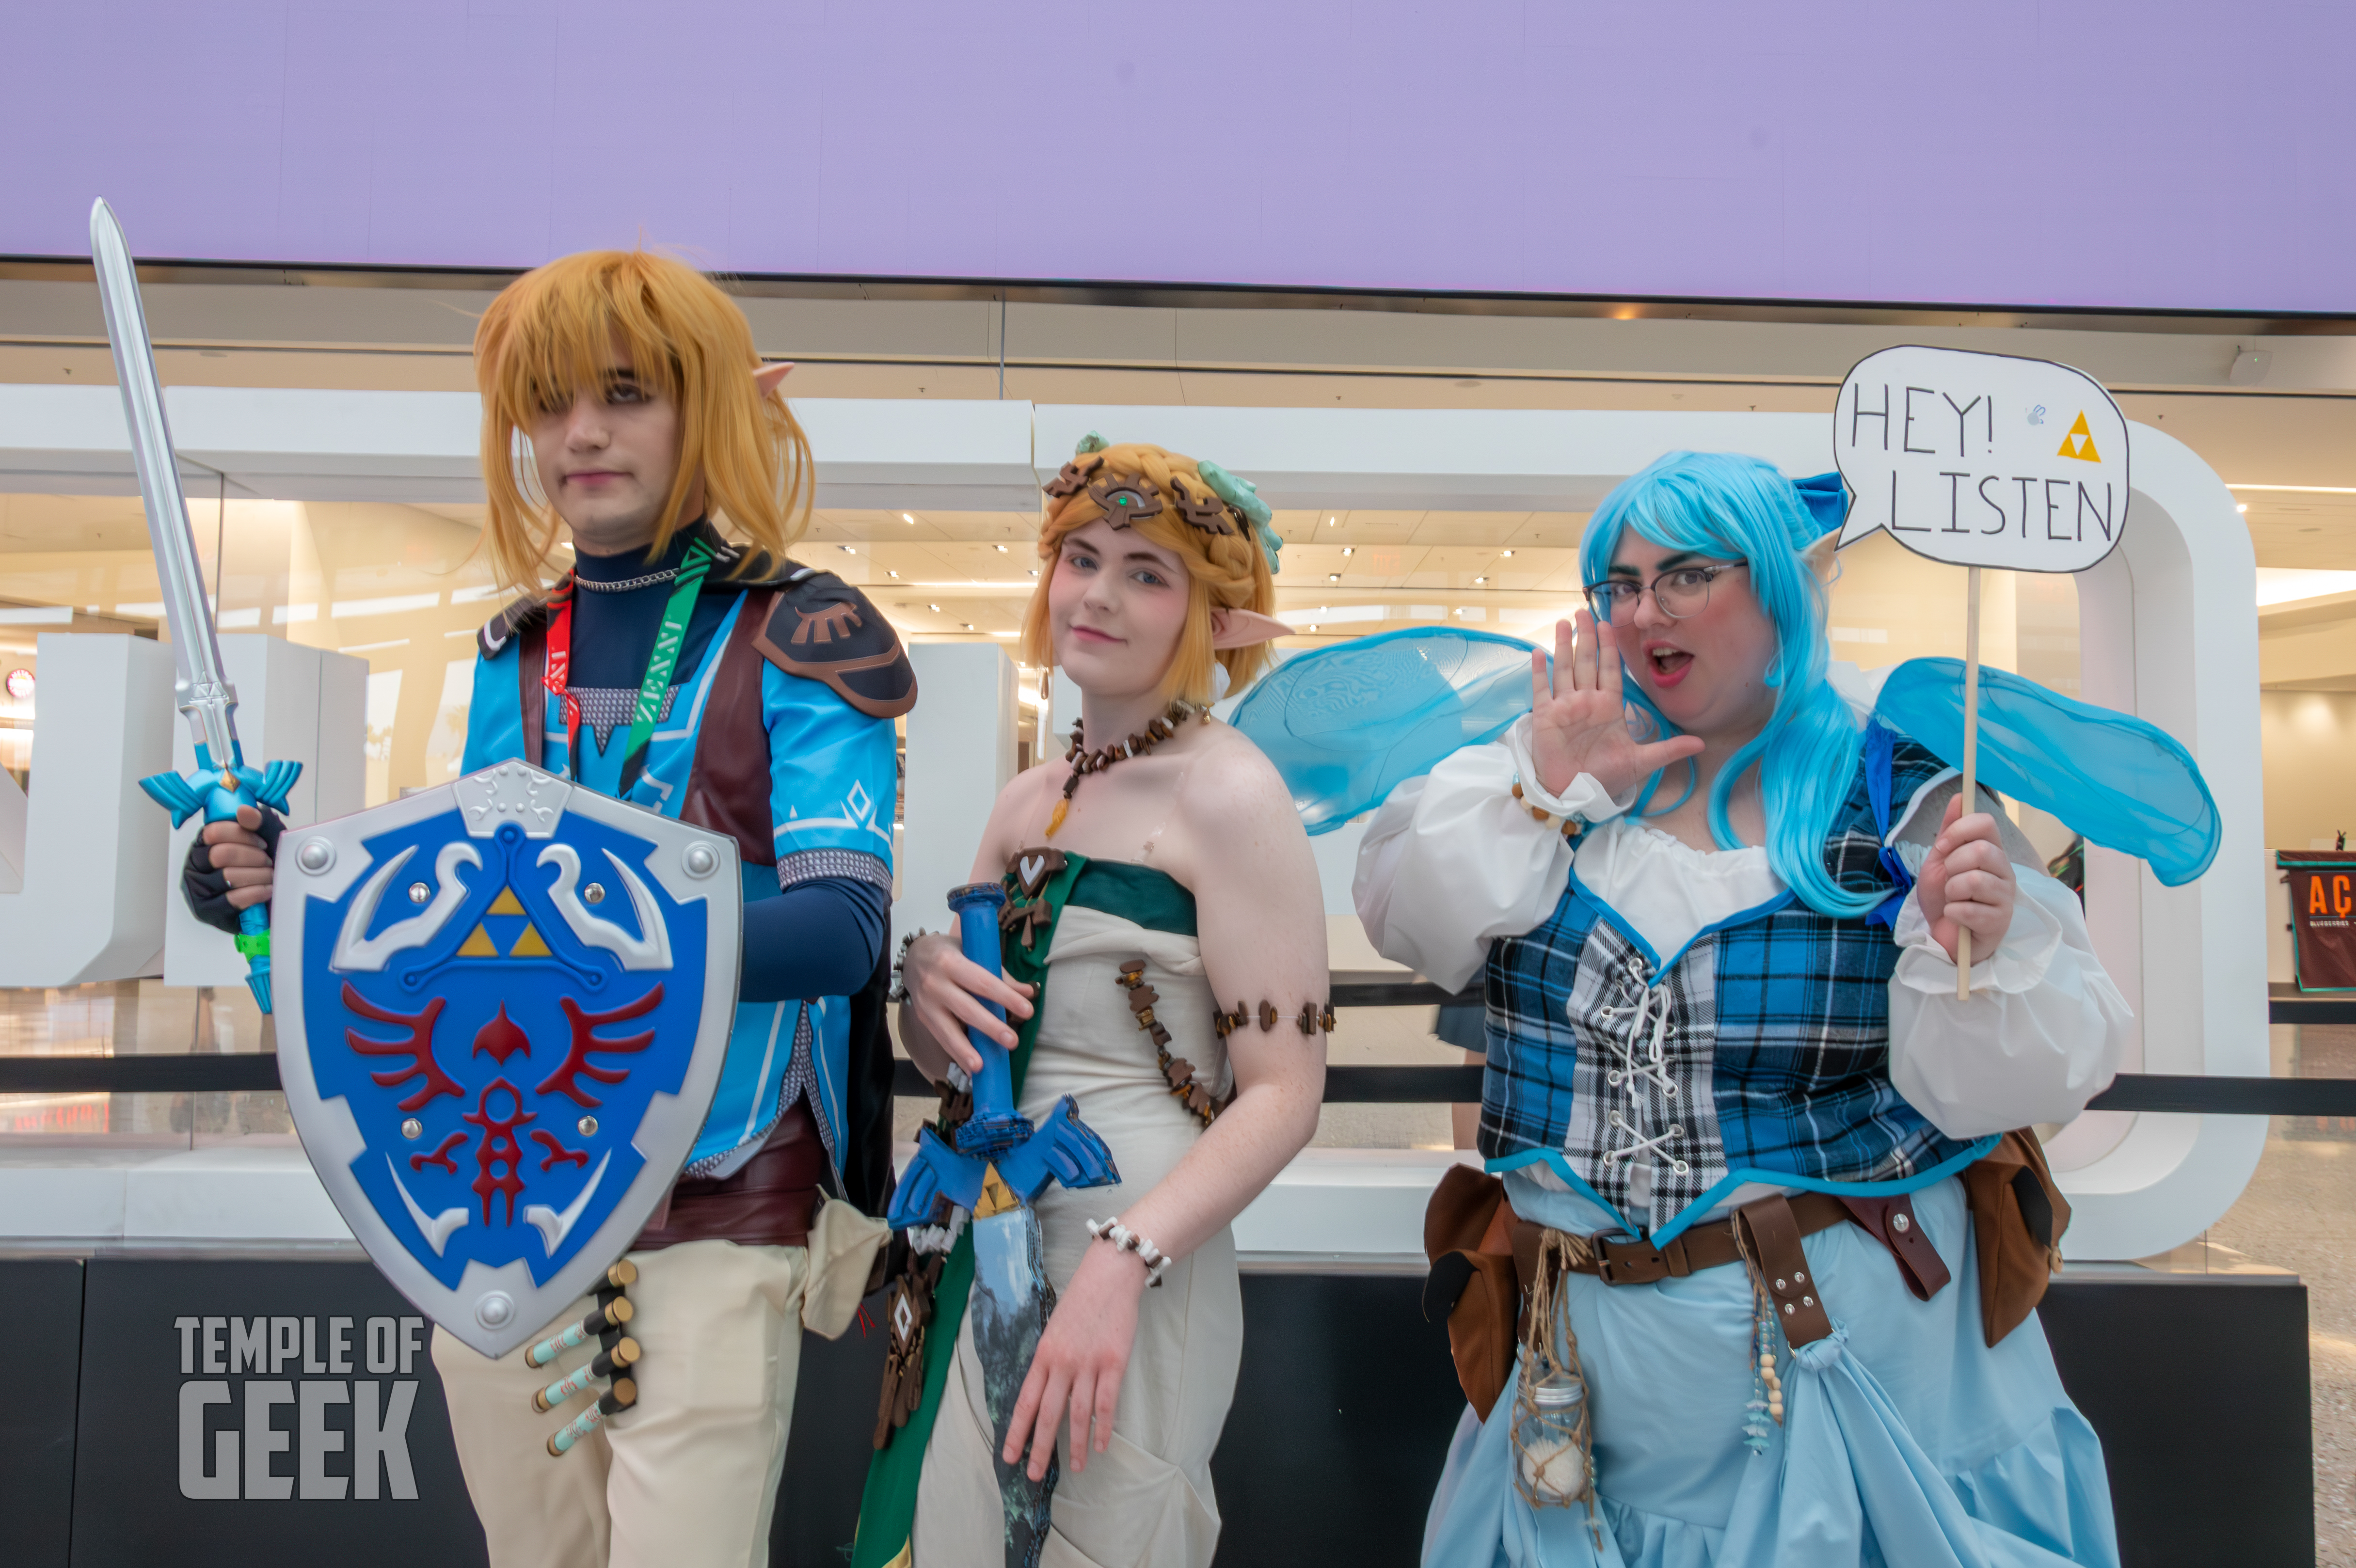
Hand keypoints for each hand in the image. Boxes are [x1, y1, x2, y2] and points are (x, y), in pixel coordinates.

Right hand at [183, 805, 280, 934]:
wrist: (271, 897)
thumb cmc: (262, 866)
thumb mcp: (266, 838)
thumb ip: (258, 822)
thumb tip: (245, 811)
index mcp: (204, 844)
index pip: (213, 831)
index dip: (242, 835)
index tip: (261, 842)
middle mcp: (196, 865)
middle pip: (221, 854)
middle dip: (253, 857)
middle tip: (267, 861)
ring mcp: (198, 889)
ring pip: (228, 876)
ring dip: (258, 875)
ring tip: (269, 876)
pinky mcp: (207, 910)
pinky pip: (232, 899)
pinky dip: (256, 893)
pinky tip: (267, 889)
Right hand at [904, 932, 1032, 1077]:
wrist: (913, 957)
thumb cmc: (950, 953)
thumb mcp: (972, 952)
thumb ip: (999, 974)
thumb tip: (1028, 993)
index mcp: (951, 962)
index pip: (982, 982)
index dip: (1005, 997)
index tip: (1027, 1010)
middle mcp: (935, 983)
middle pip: (966, 1008)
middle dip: (990, 1027)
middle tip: (1012, 1041)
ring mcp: (926, 1003)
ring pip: (947, 1030)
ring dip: (965, 1050)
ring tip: (981, 1067)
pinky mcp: (923, 1018)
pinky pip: (941, 1038)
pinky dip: (956, 1054)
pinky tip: (971, 1069)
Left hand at [1001, 1239, 1147, 1480]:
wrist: (1109, 1276)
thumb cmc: (1081, 1302)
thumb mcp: (1054, 1330)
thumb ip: (1049, 1361)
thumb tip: (1043, 1394)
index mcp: (1043, 1354)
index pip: (1025, 1401)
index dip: (1016, 1431)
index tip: (1009, 1455)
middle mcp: (1062, 1363)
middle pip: (1049, 1414)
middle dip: (1041, 1448)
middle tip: (1035, 1475)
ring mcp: (1088, 1364)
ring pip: (1078, 1414)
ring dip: (1076, 1445)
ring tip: (1076, 1468)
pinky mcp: (1113, 1363)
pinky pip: (1107, 1403)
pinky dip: (1103, 1428)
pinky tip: (1102, 1446)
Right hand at [1527, 612, 1703, 799]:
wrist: (1576, 795)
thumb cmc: (1606, 777)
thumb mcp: (1641, 761)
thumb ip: (1668, 749)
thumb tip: (1701, 743)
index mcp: (1608, 706)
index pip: (1611, 669)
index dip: (1610, 646)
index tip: (1609, 623)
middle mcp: (1586, 701)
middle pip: (1587, 661)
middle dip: (1586, 636)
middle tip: (1583, 610)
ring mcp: (1564, 707)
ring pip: (1564, 669)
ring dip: (1563, 646)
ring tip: (1563, 622)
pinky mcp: (1544, 717)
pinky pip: (1541, 689)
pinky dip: (1539, 672)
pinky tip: (1537, 653)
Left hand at [1916, 795, 2016, 965]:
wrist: (1942, 933)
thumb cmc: (1944, 896)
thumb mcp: (1939, 860)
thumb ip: (1950, 830)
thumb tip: (1960, 796)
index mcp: (1991, 850)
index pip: (1986, 822)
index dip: (1958, 831)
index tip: (1942, 847)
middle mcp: (2004, 870)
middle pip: (1981, 850)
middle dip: (1952, 865)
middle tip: (1949, 879)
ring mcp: (2005, 896)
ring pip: (1975, 880)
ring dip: (1951, 892)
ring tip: (1953, 899)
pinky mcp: (2000, 921)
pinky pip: (1969, 909)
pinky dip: (1952, 912)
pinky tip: (1955, 916)